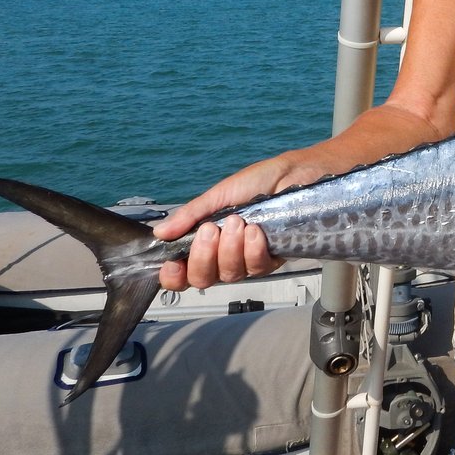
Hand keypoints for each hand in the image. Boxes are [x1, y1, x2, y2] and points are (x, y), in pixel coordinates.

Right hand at [153, 154, 297, 290]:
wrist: (295, 174)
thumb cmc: (258, 182)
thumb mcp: (220, 194)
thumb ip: (191, 215)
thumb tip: (160, 232)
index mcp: (207, 242)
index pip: (183, 272)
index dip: (173, 276)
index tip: (172, 264)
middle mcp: (225, 256)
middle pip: (203, 279)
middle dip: (203, 256)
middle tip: (211, 229)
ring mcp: (248, 261)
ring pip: (230, 274)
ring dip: (230, 249)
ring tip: (238, 222)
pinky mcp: (272, 260)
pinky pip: (257, 268)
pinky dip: (253, 250)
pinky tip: (256, 232)